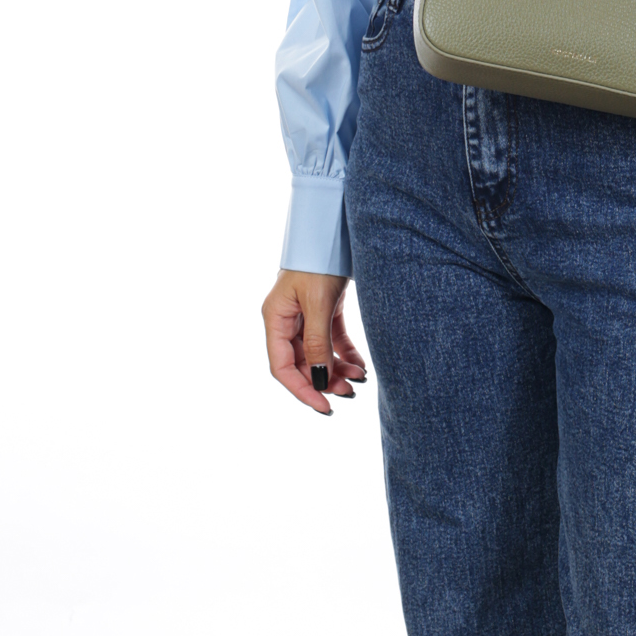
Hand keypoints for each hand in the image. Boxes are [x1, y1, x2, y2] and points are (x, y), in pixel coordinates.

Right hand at [261, 269, 366, 414]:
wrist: (335, 228)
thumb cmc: (319, 261)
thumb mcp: (318, 304)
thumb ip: (317, 343)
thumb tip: (320, 380)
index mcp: (275, 319)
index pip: (282, 367)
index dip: (302, 390)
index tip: (323, 407)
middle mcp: (287, 319)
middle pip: (302, 362)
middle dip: (325, 379)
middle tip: (349, 393)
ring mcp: (305, 314)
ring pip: (319, 352)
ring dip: (337, 369)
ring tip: (358, 380)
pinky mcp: (324, 307)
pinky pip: (332, 338)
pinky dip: (345, 353)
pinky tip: (360, 365)